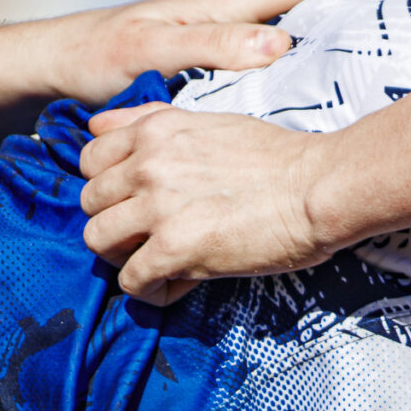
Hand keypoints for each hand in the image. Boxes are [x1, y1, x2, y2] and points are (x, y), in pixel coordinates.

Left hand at [34, 0, 401, 106]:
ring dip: (346, 20)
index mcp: (224, 4)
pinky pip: (281, 46)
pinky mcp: (217, 58)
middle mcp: (232, 12)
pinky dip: (315, 49)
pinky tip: (326, 82)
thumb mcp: (147, 54)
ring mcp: (226, 33)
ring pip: (302, 16)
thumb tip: (279, 43)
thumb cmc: (92, 59)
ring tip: (386, 48)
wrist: (48, 68)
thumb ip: (208, 46)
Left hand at [78, 105, 341, 301]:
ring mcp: (158, 208)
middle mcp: (148, 165)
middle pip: (89, 203)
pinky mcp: (175, 249)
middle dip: (116, 222)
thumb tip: (100, 125)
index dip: (110, 184)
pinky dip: (151, 290)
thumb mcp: (211, 121)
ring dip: (125, 256)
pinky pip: (131, 281)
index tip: (137, 199)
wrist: (322, 187)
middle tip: (153, 235)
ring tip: (160, 261)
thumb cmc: (281, 158)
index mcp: (157, 131)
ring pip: (99, 241)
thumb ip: (152, 121)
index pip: (90, 159)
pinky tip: (180, 284)